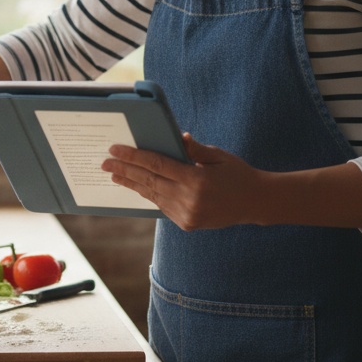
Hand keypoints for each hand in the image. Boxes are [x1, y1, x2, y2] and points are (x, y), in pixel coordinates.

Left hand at [101, 133, 263, 230]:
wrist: (256, 203)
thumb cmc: (238, 173)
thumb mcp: (218, 156)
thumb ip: (194, 149)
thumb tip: (177, 138)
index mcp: (196, 180)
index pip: (157, 165)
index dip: (133, 157)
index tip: (115, 150)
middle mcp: (189, 200)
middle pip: (149, 181)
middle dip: (125, 171)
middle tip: (105, 163)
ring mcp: (187, 215)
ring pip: (153, 196)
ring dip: (132, 185)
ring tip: (115, 176)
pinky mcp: (187, 224)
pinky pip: (163, 207)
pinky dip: (149, 195)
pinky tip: (137, 187)